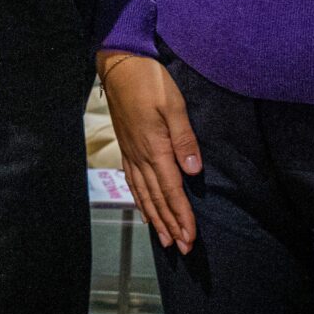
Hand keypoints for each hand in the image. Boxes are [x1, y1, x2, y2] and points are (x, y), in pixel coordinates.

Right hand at [98, 49, 201, 252]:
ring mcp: (130, 152)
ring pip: (143, 193)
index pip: (171, 190)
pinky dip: (139, 199)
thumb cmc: (149, 81)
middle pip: (156, 198)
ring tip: (164, 239)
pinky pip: (132, 181)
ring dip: (155, 217)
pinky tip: (144, 208)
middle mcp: (140, 156)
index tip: (190, 237)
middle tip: (181, 248)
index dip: (181, 215)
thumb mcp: (174, 105)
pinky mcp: (126, 146)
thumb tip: (193, 171)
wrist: (119, 65)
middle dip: (169, 224)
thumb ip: (184, 139)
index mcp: (154, 148)